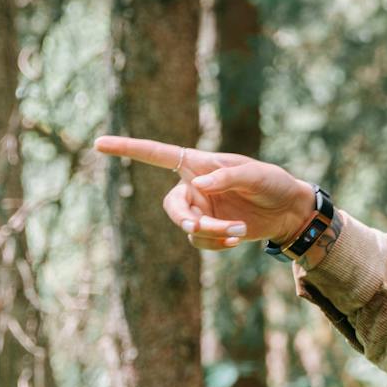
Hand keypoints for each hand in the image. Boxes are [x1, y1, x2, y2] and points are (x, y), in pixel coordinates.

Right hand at [93, 135, 315, 250]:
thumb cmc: (272, 183)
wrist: (288, 210)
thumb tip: (199, 184)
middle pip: (171, 206)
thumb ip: (228, 177)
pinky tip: (237, 239)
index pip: (157, 155)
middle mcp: (194, 186)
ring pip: (188, 227)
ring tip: (239, 229)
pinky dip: (217, 243)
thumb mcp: (255, 175)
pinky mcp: (209, 229)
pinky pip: (200, 241)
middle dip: (185, 218)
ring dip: (212, 232)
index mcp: (199, 164)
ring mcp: (200, 209)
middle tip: (199, 226)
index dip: (128, 149)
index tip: (98, 143)